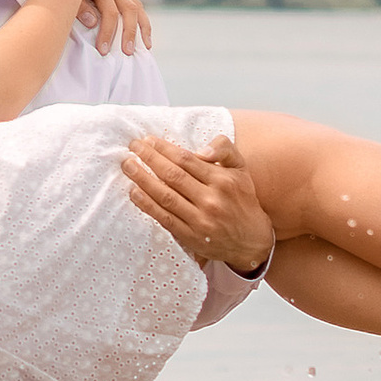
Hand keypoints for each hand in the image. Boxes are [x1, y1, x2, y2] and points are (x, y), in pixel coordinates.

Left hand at [120, 133, 274, 274]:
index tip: (147, 140)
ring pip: (165, 196)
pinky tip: (134, 192)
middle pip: (172, 175)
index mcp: (222, 180)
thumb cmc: (242, 199)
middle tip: (132, 147)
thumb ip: (224, 149)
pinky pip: (164, 218)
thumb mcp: (241, 168)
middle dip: (149, 158)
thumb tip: (200, 150)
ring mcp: (200, 220)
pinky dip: (147, 204)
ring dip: (142, 179)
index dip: (164, 148)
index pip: (186, 159)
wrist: (252, 240)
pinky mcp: (191, 236)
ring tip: (128, 165)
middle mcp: (211, 200)